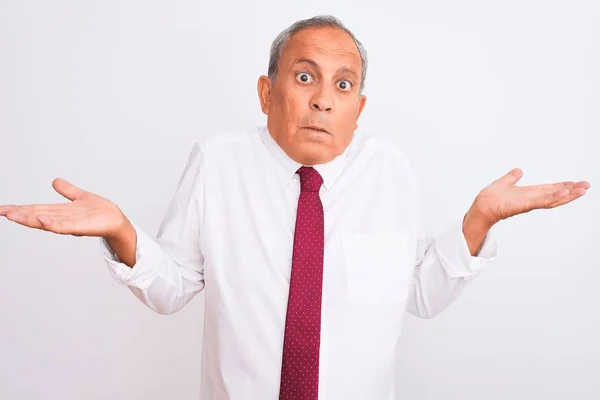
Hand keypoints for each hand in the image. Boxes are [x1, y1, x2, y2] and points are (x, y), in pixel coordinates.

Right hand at [0, 178, 127, 237]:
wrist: (116, 220)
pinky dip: (52, 224)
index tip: (4, 208)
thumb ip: (67, 191)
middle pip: (37, 216)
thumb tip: (54, 181)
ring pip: (46, 222)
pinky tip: (42, 219)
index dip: (21, 209)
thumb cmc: (101, 212)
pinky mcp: (80, 228)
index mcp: (60, 211)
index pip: (36, 209)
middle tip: (2, 212)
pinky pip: (64, 227)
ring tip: (13, 215)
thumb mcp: (80, 197)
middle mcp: (62, 219)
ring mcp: (70, 224)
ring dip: (29, 219)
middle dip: (19, 214)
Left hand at [472, 168, 590, 225]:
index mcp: (528, 193)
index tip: (576, 183)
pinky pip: (541, 201)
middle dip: (571, 191)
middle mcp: (531, 199)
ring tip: (582, 190)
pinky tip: (564, 194)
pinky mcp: (524, 205)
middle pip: (555, 194)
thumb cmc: (490, 198)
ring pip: (552, 199)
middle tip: (587, 186)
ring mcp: (529, 203)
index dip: (563, 186)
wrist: (482, 207)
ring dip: (568, 195)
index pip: (550, 189)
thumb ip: (512, 177)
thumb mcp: (504, 183)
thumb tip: (518, 170)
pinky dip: (553, 198)